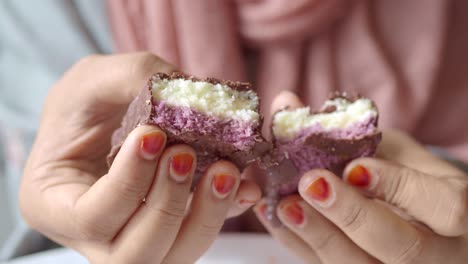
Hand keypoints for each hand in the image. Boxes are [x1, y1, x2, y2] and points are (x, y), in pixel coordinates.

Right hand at [19, 53, 260, 262]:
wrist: (101, 114)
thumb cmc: (87, 100)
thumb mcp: (96, 79)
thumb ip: (138, 80)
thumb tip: (197, 101)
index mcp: (54, 204)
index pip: (90, 217)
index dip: (129, 182)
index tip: (153, 134)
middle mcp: (93, 235)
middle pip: (135, 255)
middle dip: (169, 205)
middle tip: (187, 153)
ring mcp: (132, 237)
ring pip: (173, 255)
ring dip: (205, 214)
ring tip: (224, 169)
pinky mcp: (169, 228)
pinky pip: (199, 235)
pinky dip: (224, 212)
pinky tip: (243, 186)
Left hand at [254, 92, 467, 262]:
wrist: (412, 218)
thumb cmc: (405, 177)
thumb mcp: (392, 150)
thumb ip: (350, 133)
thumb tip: (285, 103)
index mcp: (454, 216)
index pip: (444, 208)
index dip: (399, 187)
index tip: (355, 166)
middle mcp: (434, 254)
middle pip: (399, 248)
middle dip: (351, 215)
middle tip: (311, 183)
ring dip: (316, 235)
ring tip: (284, 204)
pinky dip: (297, 243)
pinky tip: (274, 215)